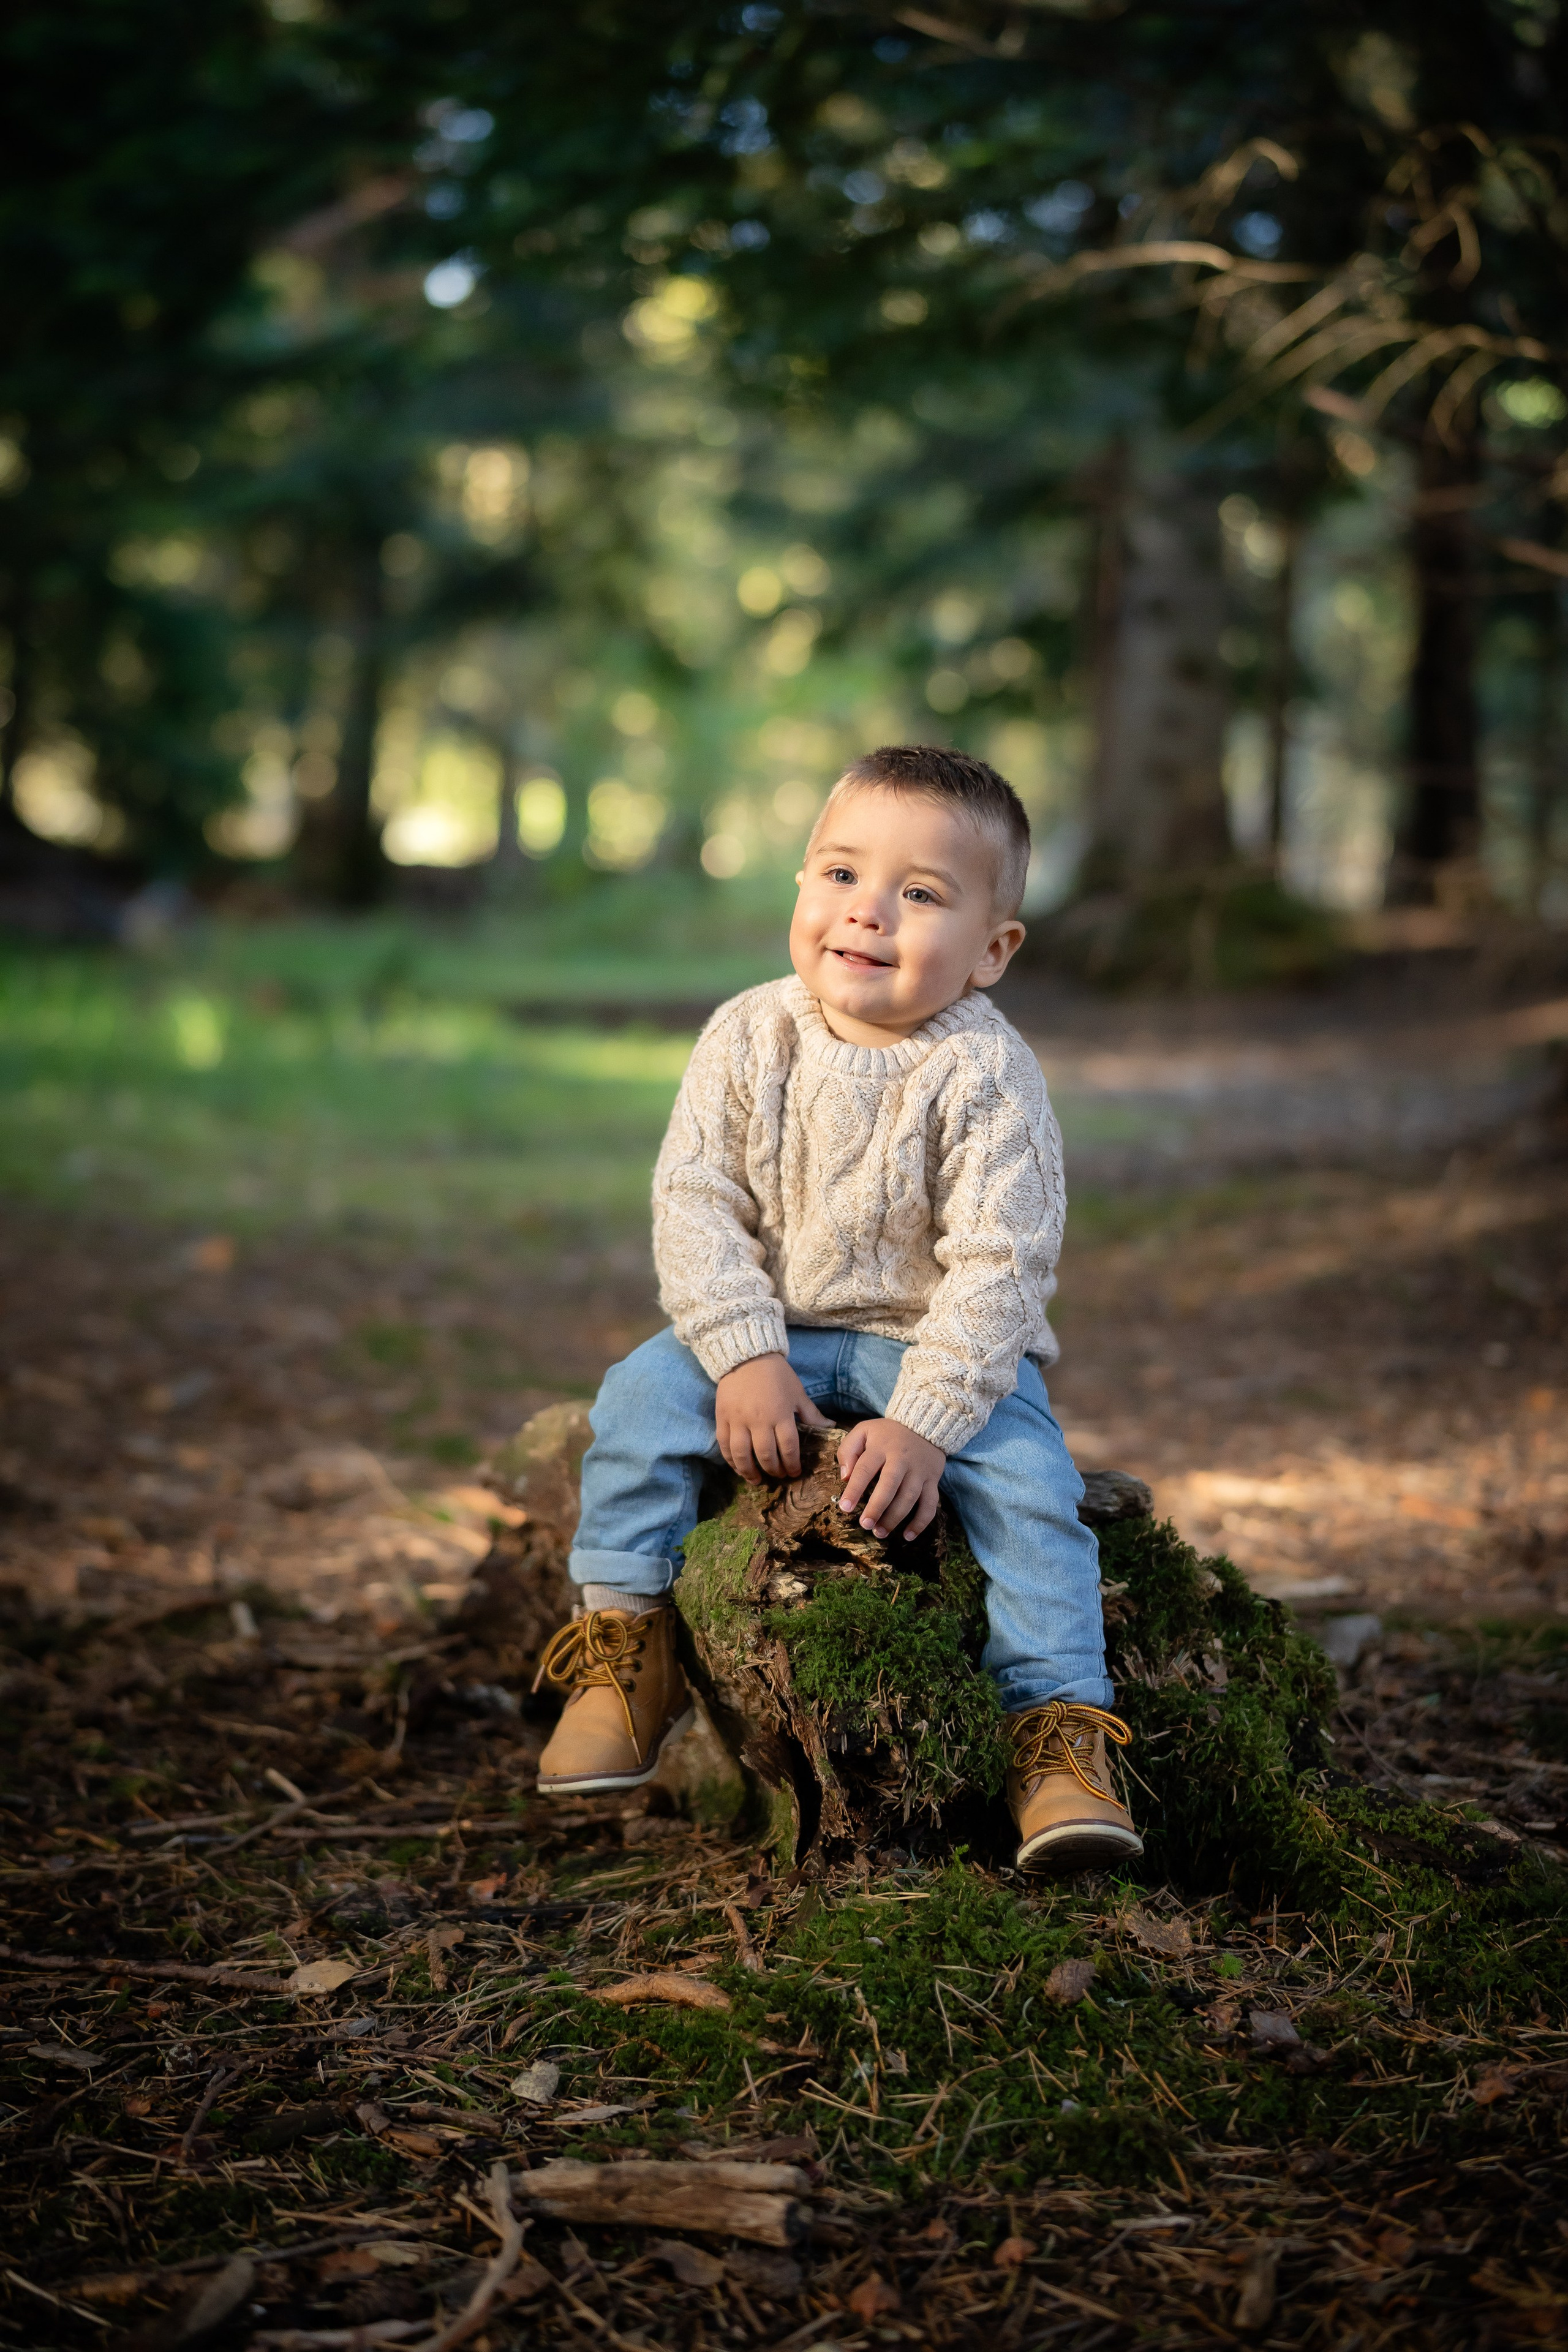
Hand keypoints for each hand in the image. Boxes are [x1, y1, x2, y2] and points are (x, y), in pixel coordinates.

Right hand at [715, 1354, 831, 1482]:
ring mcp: (738, 1420)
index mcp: (781, 1414)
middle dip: (774, 1470)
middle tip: (778, 1475)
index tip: (794, 1472)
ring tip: (757, 1480)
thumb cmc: (777, 1374)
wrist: (747, 1356)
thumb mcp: (798, 1392)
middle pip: (766, 1455)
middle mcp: (759, 1420)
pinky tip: (738, 1467)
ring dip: (750, 1472)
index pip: (788, 1448)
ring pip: (742, 1455)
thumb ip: (811, 1414)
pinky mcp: (722, 1418)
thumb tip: (831, 1427)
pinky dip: (731, 1460)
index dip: (792, 1464)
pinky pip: (724, 1445)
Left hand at [838, 1419, 944, 1540]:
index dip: (854, 1489)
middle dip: (877, 1507)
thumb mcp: (863, 1431)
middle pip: (889, 1485)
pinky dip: (921, 1522)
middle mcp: (902, 1459)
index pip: (865, 1469)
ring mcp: (919, 1470)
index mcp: (881, 1447)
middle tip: (865, 1525)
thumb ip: (848, 1450)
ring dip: (895, 1518)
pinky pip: (930, 1504)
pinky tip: (908, 1536)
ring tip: (879, 1532)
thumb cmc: (886, 1433)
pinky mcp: (933, 1480)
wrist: (923, 1425)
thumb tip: (845, 1477)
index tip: (845, 1508)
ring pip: (909, 1497)